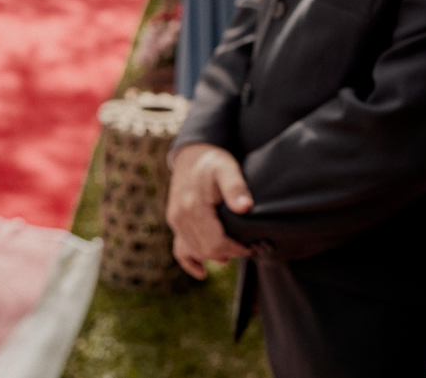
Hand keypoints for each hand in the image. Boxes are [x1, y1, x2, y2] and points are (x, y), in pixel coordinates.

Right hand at [166, 143, 252, 278]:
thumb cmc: (213, 161)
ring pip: (194, 251)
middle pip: (205, 250)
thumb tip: (245, 207)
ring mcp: (175, 220)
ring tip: (234, 251)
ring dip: (214, 256)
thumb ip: (236, 187)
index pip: (215, 243)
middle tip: (247, 248)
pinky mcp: (174, 221)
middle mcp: (180, 216)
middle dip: (228, 253)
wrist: (193, 153)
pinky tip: (202, 272)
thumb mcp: (228, 168)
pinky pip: (178, 249)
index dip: (235, 249)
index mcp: (194, 206)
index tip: (251, 245)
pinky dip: (190, 262)